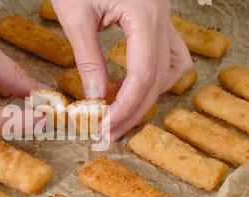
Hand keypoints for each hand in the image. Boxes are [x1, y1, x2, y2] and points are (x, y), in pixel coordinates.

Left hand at [51, 0, 193, 140]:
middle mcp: (162, 17)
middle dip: (134, 110)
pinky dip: (152, 77)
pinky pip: (168, 55)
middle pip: (159, 78)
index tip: (105, 126)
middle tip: (109, 131)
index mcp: (145, 13)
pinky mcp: (156, 20)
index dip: (126, 106)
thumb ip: (88, 58)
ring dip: (149, 95)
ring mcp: (164, 18)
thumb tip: (97, 97)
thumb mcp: (75, 14)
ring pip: (173, 69)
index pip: (143, 74)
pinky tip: (128, 86)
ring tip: (119, 111)